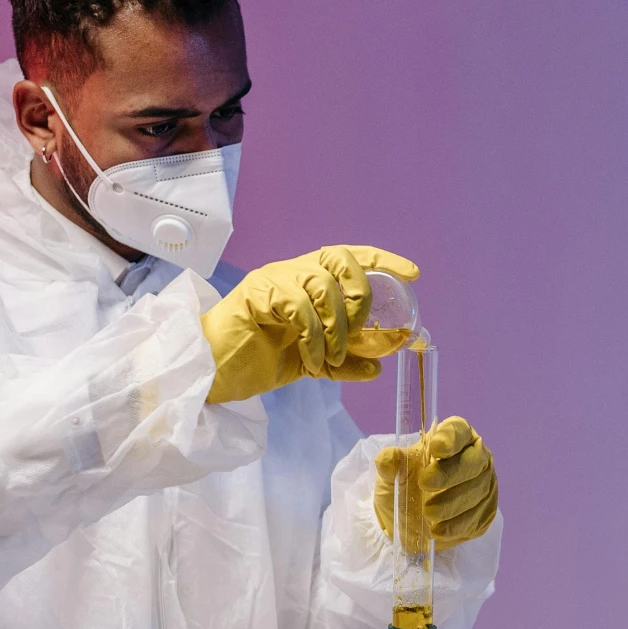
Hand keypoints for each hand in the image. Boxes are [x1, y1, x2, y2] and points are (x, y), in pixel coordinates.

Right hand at [201, 245, 419, 402]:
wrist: (214, 371)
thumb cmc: (257, 358)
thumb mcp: (312, 362)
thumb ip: (343, 362)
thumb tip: (378, 367)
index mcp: (308, 280)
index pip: (350, 257)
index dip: (383, 260)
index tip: (413, 273)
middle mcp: (293, 271)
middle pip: (340, 258)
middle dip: (361, 294)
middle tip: (359, 330)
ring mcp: (274, 279)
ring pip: (323, 285)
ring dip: (338, 328)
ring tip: (332, 358)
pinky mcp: (257, 294)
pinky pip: (299, 308)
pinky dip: (314, 338)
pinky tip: (311, 360)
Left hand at [375, 416, 498, 551]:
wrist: (409, 521)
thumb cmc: (405, 487)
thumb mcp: (391, 475)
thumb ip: (389, 465)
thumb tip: (387, 459)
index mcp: (454, 439)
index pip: (460, 430)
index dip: (451, 437)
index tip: (435, 448)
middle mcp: (476, 458)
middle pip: (475, 461)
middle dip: (450, 473)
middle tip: (425, 484)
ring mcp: (485, 486)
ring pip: (477, 491)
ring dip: (451, 503)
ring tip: (428, 513)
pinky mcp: (485, 513)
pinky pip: (477, 517)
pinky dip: (457, 525)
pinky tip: (438, 530)